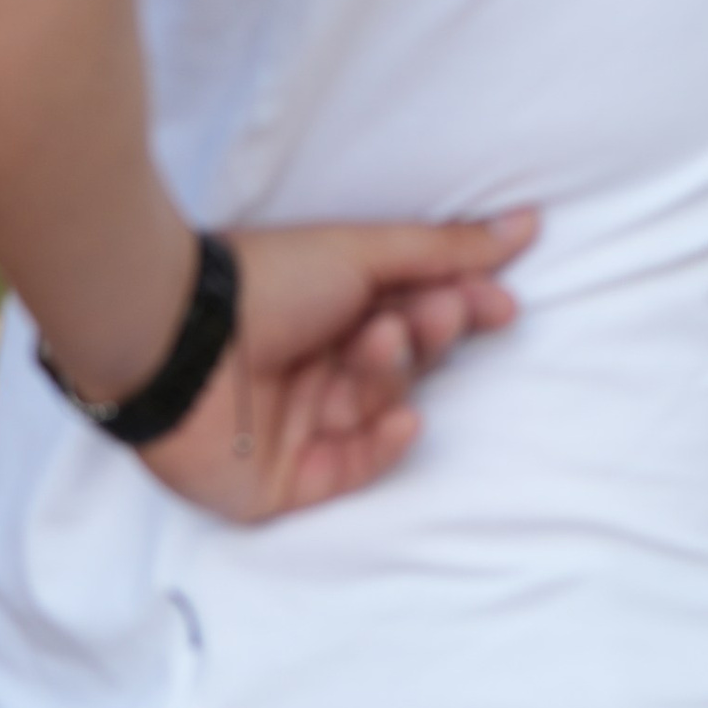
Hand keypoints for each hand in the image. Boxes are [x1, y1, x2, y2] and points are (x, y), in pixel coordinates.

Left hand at [137, 213, 539, 522]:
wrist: (183, 338)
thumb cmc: (265, 282)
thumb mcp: (363, 251)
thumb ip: (443, 249)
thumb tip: (524, 224)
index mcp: (329, 313)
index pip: (412, 318)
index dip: (460, 311)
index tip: (501, 304)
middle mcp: (315, 369)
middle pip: (402, 364)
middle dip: (427, 336)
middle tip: (433, 314)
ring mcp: (299, 428)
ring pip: (379, 410)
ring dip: (391, 373)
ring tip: (376, 340)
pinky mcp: (283, 483)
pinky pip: (351, 470)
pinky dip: (383, 445)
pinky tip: (402, 417)